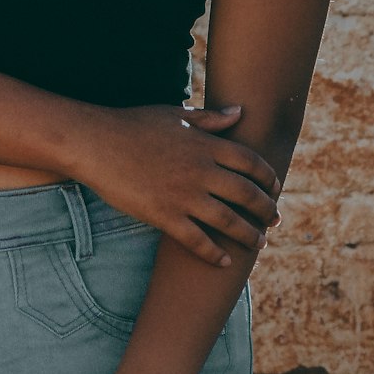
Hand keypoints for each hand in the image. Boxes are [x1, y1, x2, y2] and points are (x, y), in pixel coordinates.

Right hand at [74, 103, 280, 267]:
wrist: (97, 143)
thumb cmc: (135, 124)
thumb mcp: (175, 114)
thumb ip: (210, 119)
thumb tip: (239, 112)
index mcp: (204, 144)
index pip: (250, 162)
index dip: (268, 176)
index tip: (275, 187)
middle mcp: (200, 170)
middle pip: (246, 194)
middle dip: (266, 210)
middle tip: (274, 220)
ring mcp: (184, 195)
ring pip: (228, 222)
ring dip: (248, 235)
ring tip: (258, 244)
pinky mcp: (165, 216)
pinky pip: (198, 242)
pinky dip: (215, 254)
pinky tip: (225, 262)